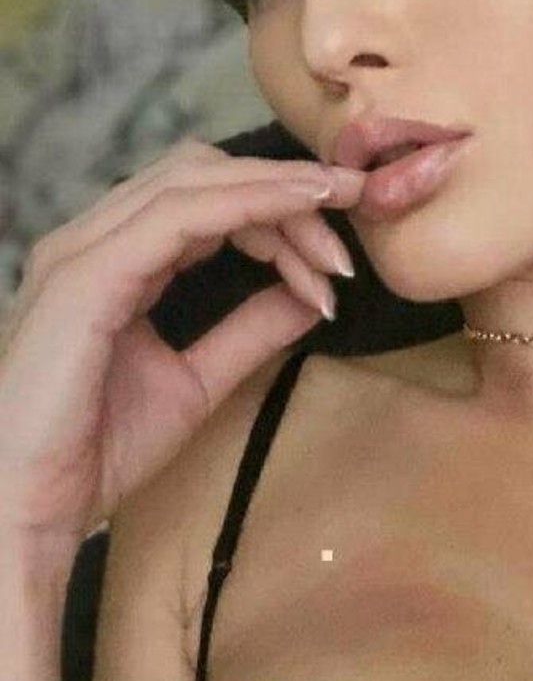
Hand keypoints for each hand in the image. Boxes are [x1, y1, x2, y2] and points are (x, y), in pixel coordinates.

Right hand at [0, 138, 365, 568]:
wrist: (26, 505)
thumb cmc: (92, 450)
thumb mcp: (196, 382)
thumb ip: (249, 333)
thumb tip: (313, 297)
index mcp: (113, 261)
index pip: (206, 203)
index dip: (279, 213)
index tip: (340, 259)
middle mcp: (93, 240)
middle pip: (206, 175)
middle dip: (287, 193)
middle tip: (353, 227)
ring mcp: (84, 250)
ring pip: (194, 180)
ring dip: (277, 191)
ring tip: (340, 210)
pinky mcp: (86, 274)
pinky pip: (178, 215)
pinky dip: (248, 203)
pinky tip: (300, 210)